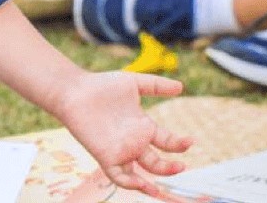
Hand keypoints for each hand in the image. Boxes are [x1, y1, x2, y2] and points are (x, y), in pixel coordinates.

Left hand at [55, 72, 191, 194]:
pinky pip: (120, 177)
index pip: (166, 142)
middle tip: (182, 166)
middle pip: (157, 162)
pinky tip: (142, 183)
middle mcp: (134, 142)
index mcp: (143, 127)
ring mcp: (121, 151)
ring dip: (154, 182)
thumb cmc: (102, 85)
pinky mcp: (106, 156)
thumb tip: (181, 87)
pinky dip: (131, 183)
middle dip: (171, 167)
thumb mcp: (134, 83)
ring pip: (140, 174)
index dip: (179, 144)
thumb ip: (157, 85)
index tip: (191, 141)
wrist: (76, 91)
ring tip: (165, 183)